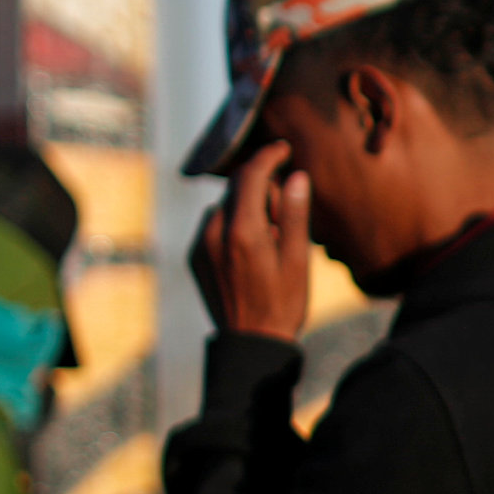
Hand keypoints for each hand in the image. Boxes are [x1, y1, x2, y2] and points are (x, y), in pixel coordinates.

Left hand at [190, 140, 314, 340]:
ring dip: (247, 209)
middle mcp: (215, 232)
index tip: (283, 150)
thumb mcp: (298, 262)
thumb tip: (296, 177)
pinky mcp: (195, 256)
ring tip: (269, 242)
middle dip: (262, 189)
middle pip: (237, 188)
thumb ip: (295, 216)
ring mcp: (201, 244)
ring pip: (225, 206)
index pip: (251, 175)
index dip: (268, 156)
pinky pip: (213, 225)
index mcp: (244, 231)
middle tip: (285, 220)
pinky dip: (232, 225)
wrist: (250, 344)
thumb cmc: (282, 305)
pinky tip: (250, 252)